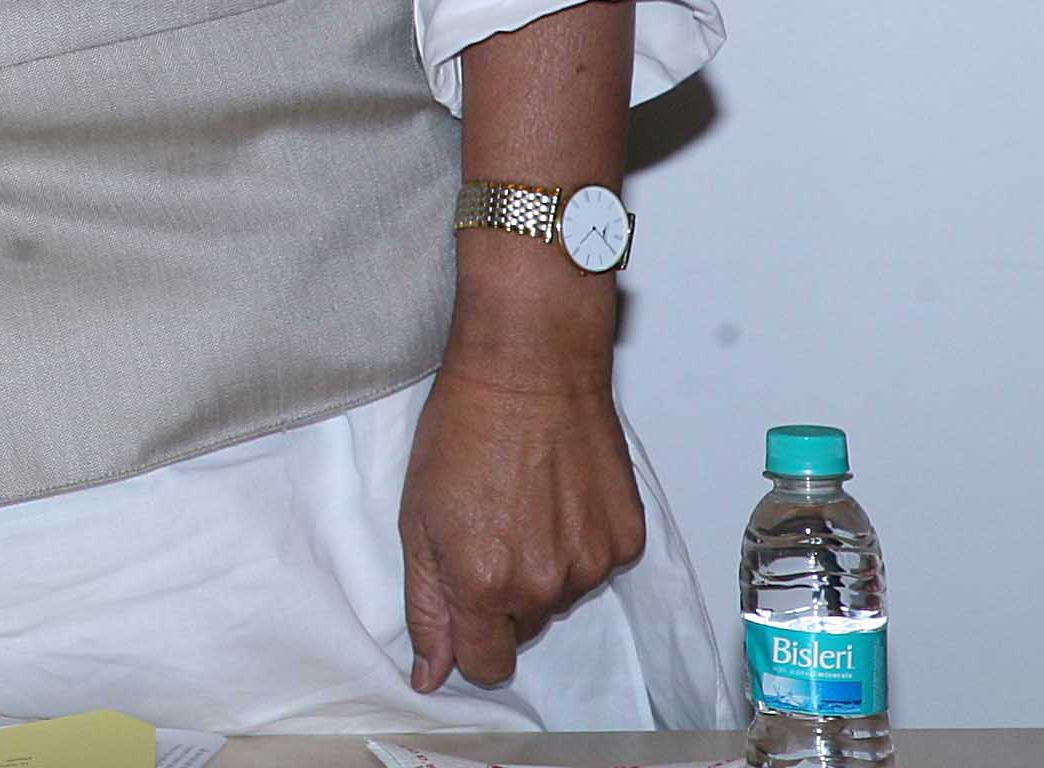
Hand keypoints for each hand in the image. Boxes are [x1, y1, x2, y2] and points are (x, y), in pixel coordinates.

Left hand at [399, 356, 646, 690]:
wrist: (529, 368)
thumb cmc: (463, 428)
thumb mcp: (416, 517)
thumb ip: (426, 605)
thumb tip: (430, 673)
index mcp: (484, 586)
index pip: (485, 665)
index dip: (469, 640)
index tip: (464, 606)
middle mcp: (544, 587)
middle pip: (523, 629)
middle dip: (502, 596)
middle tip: (488, 528)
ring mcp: (592, 565)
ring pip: (561, 597)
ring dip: (542, 566)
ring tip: (522, 501)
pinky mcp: (627, 540)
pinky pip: (598, 564)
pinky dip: (579, 541)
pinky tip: (559, 493)